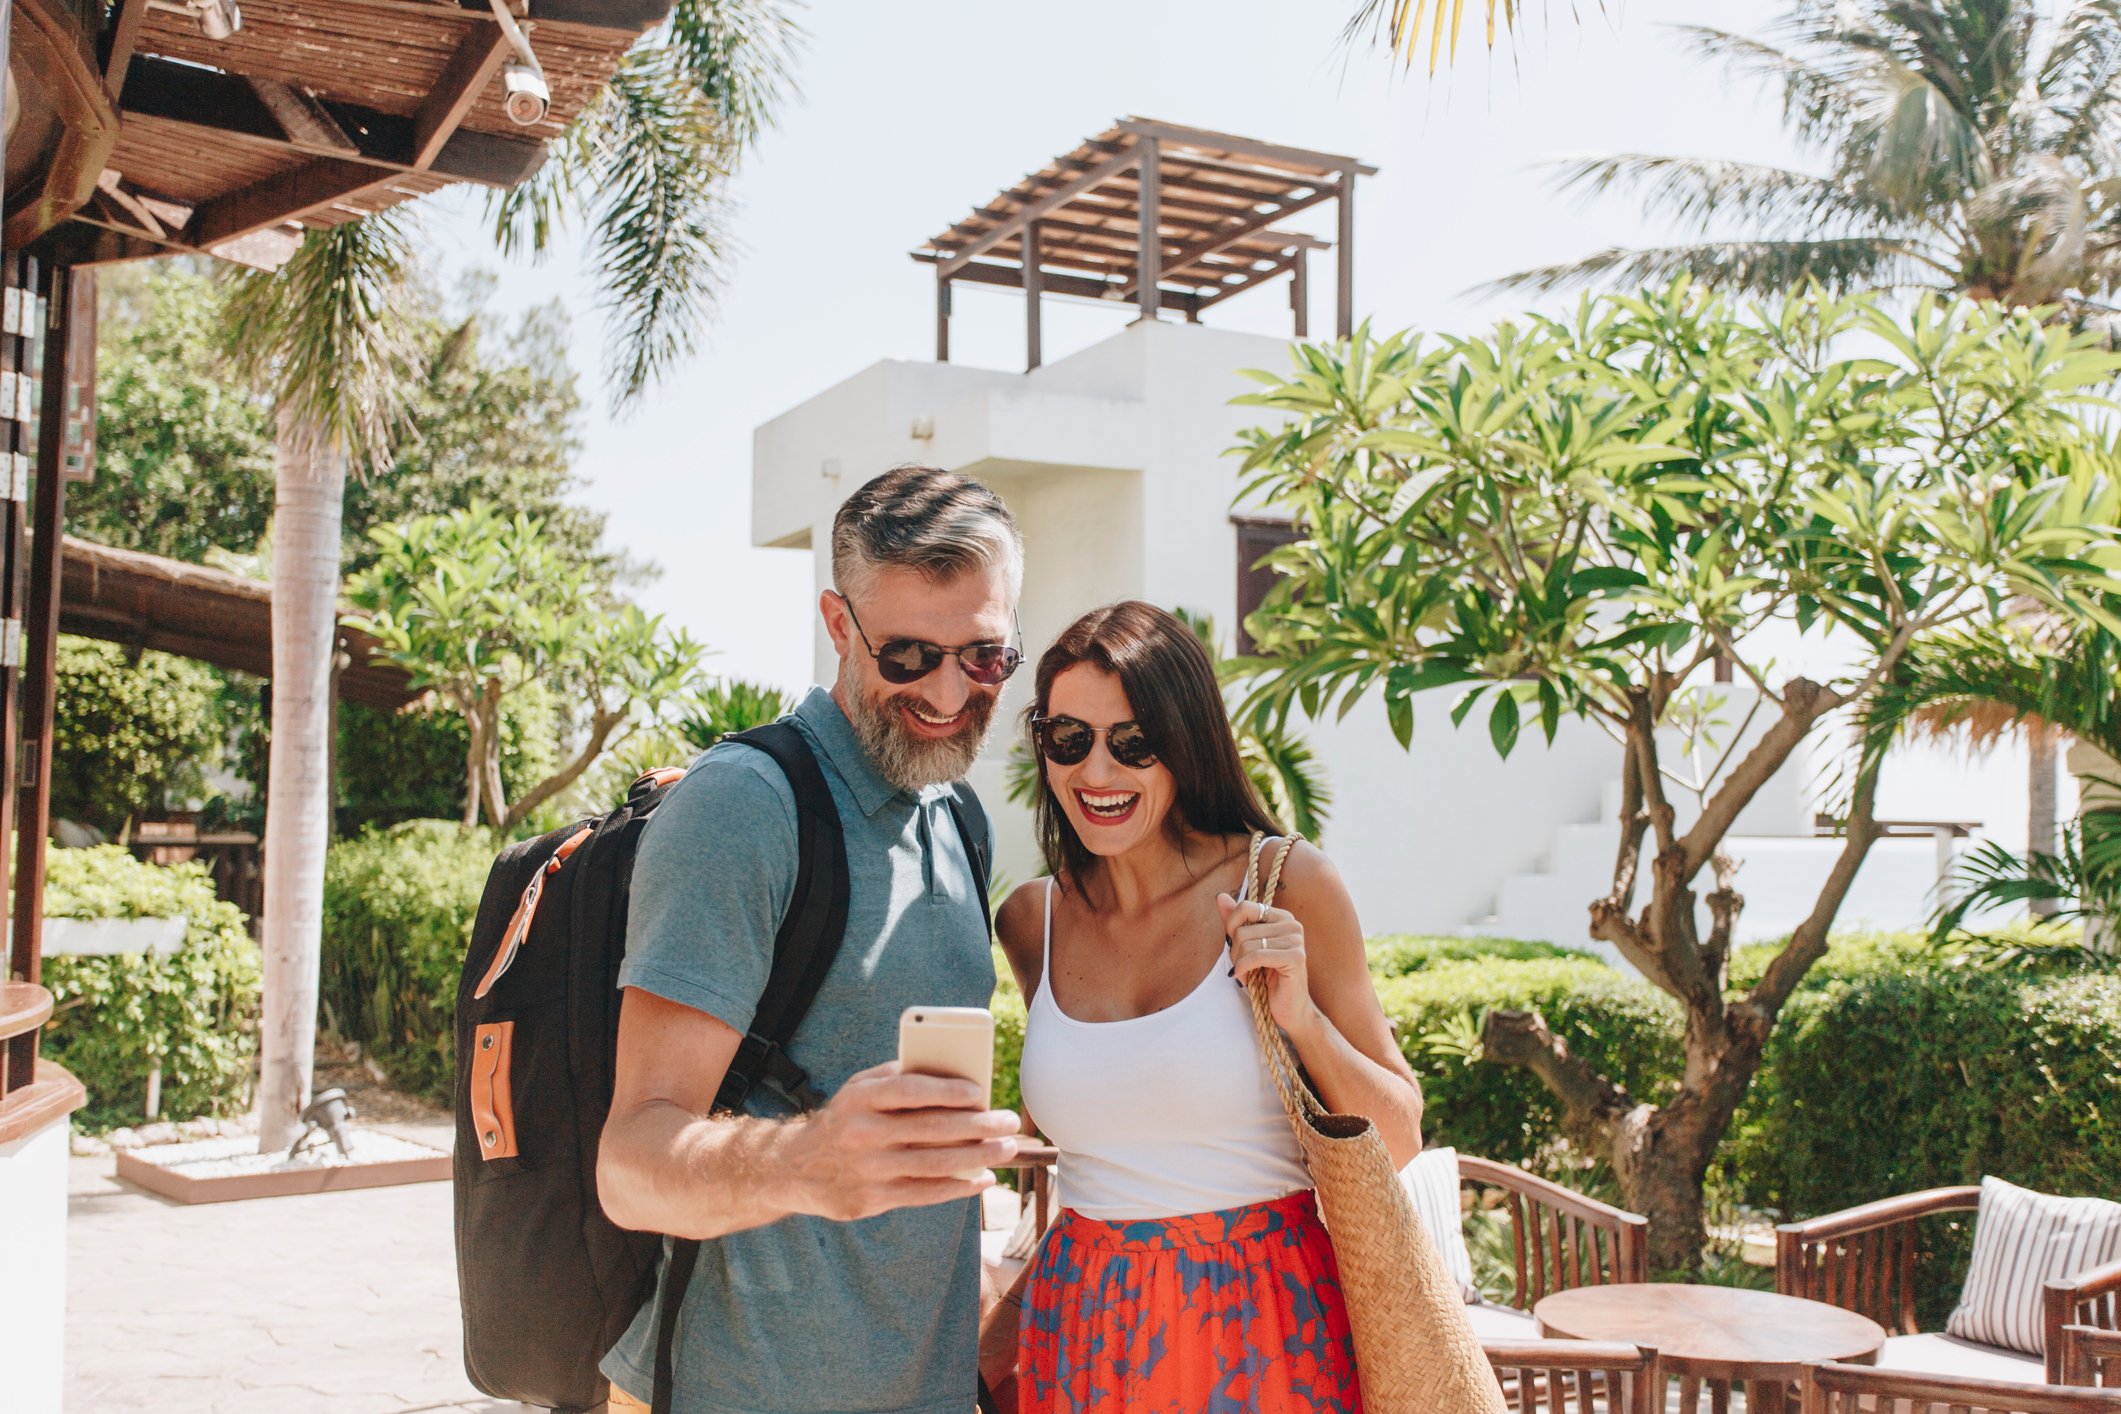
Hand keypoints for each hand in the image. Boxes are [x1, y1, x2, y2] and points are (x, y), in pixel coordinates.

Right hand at [782, 1061, 1019, 1221]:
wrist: (795, 1167)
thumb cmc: (844, 1119)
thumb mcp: (858, 1089)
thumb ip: (897, 1077)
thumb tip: (953, 1074)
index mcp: (861, 1098)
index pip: (911, 1090)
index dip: (949, 1090)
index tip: (980, 1091)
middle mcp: (863, 1134)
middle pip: (932, 1129)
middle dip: (978, 1125)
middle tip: (1009, 1121)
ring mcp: (868, 1170)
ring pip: (935, 1164)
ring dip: (978, 1157)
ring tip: (1005, 1149)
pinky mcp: (872, 1200)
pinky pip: (925, 1193)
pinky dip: (959, 1187)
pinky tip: (982, 1178)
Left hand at [1218, 892, 1319, 1037]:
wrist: (1289, 1010)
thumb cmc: (1267, 979)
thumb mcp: (1247, 947)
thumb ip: (1236, 922)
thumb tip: (1220, 896)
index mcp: (1282, 917)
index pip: (1245, 906)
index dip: (1231, 926)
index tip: (1233, 946)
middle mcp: (1292, 924)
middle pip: (1243, 929)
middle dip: (1234, 952)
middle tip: (1241, 967)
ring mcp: (1296, 940)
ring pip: (1247, 943)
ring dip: (1239, 963)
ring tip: (1246, 975)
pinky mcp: (1296, 957)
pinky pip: (1256, 956)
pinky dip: (1244, 968)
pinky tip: (1244, 979)